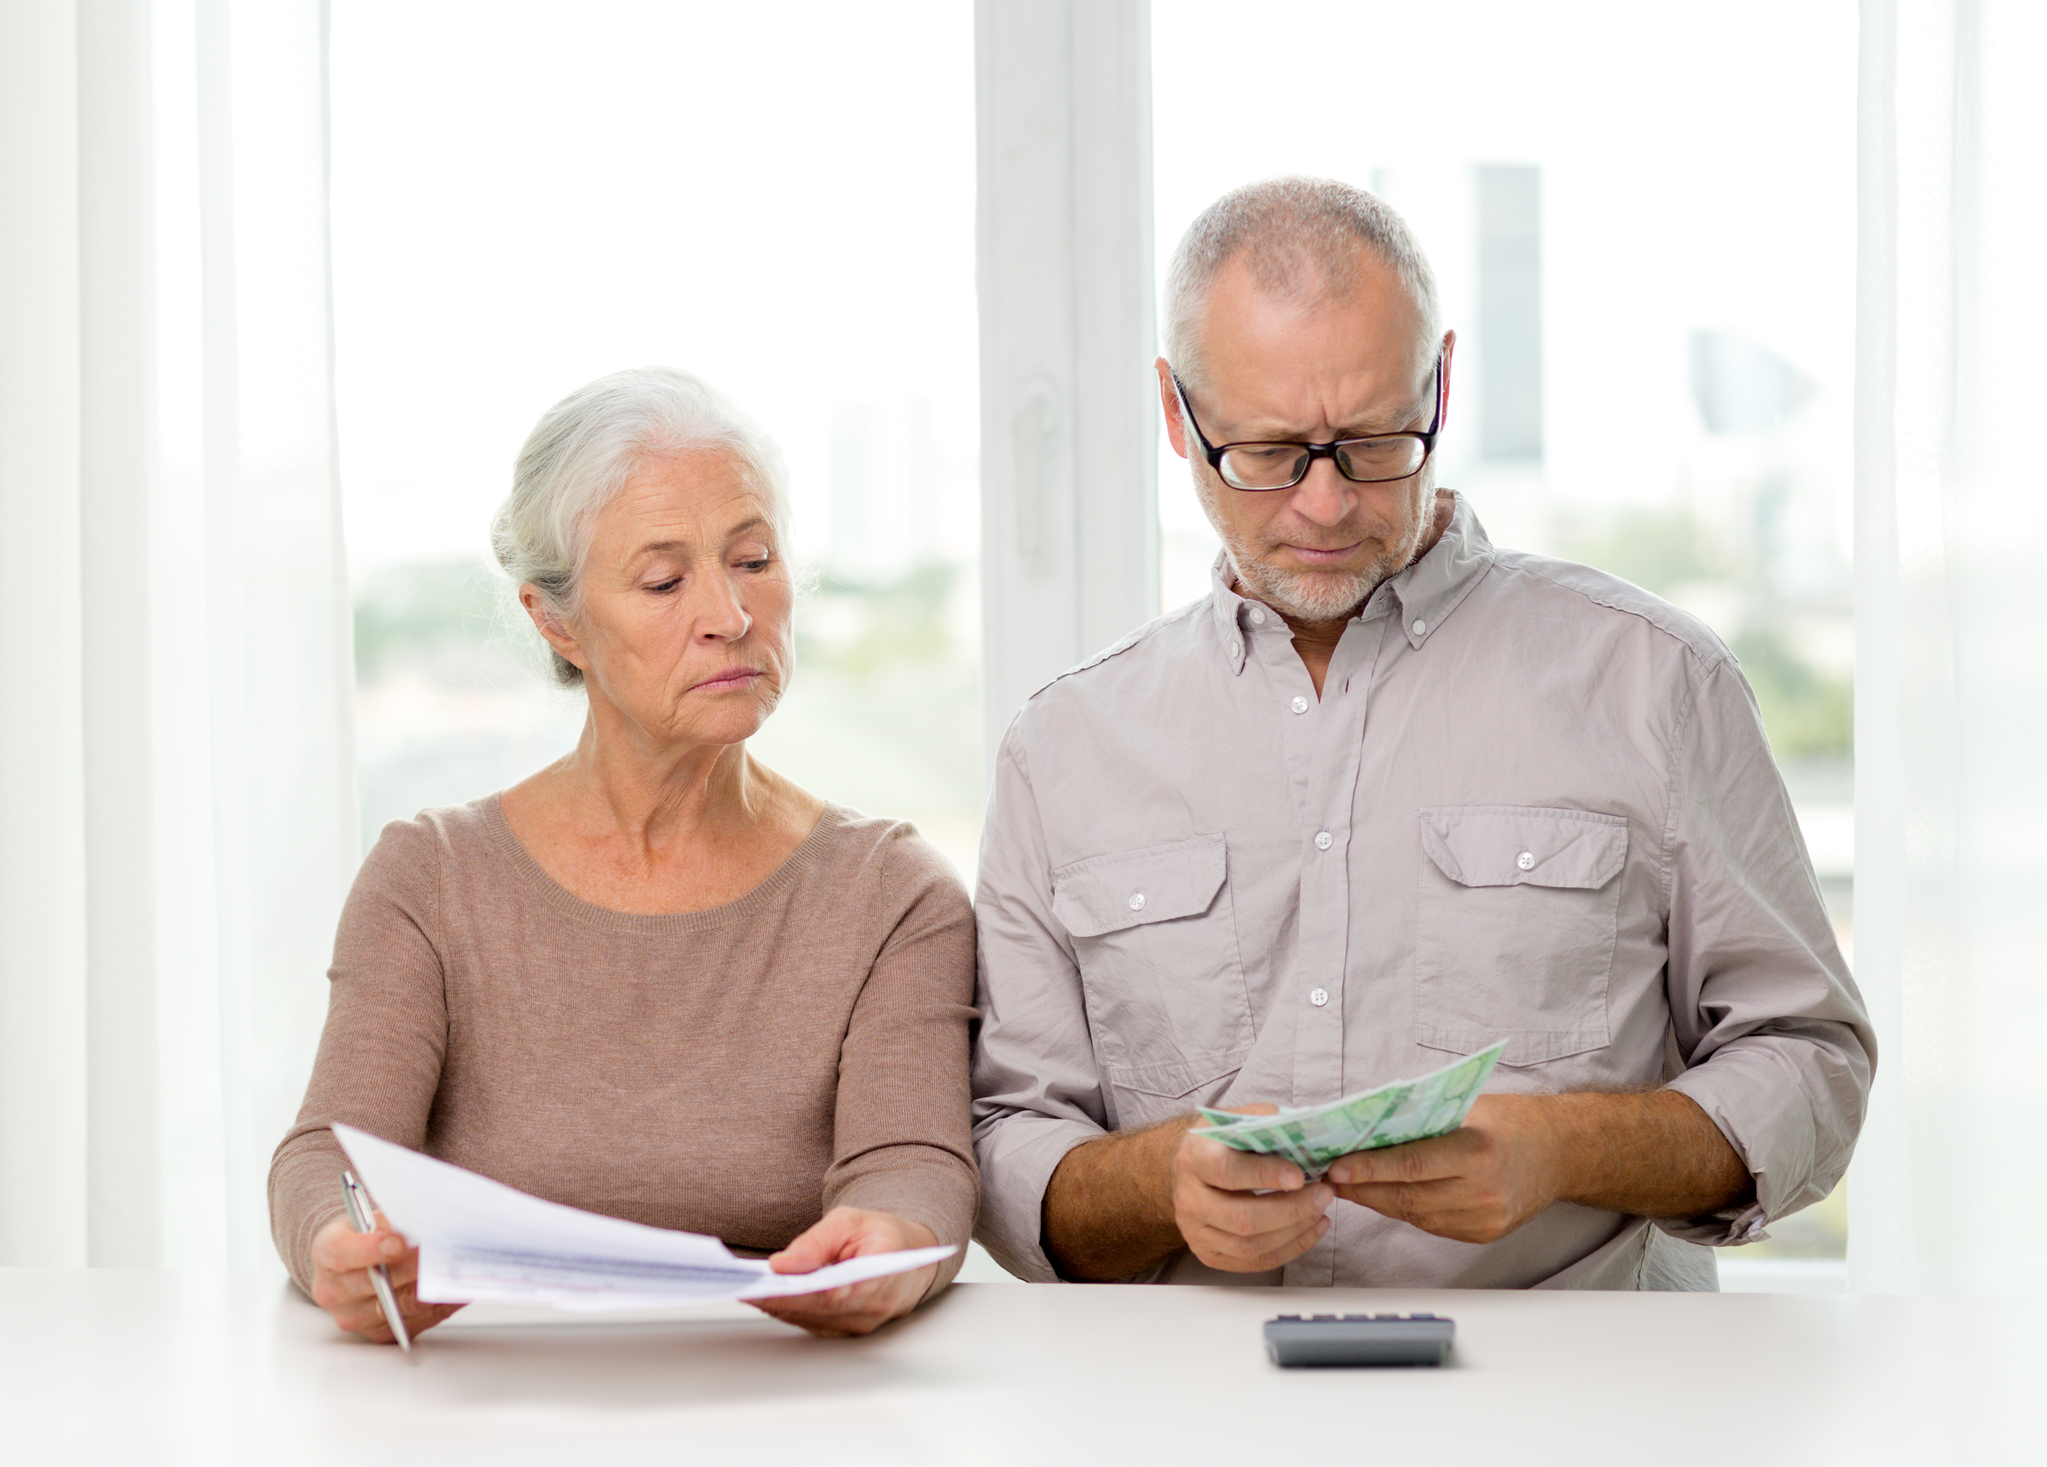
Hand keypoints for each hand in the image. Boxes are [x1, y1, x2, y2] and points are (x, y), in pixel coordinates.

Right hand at [309, 1212, 462, 1343]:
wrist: (351, 1266)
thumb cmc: (363, 1236)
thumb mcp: (369, 1216)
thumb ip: (389, 1221)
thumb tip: (422, 1224)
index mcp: (327, 1254)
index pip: (342, 1254)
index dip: (371, 1249)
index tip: (398, 1243)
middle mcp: (335, 1292)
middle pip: (377, 1284)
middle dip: (413, 1267)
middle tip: (440, 1252)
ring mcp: (357, 1317)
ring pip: (402, 1305)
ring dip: (432, 1286)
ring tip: (456, 1268)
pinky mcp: (382, 1333)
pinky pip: (417, 1320)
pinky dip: (442, 1301)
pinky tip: (458, 1285)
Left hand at [749, 1207, 941, 1336]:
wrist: (909, 1258)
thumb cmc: (883, 1236)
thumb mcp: (851, 1221)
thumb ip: (817, 1242)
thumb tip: (782, 1265)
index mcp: (881, 1277)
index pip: (835, 1293)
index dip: (798, 1293)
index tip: (766, 1288)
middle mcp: (871, 1309)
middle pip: (816, 1310)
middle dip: (777, 1300)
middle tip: (743, 1288)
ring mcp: (858, 1325)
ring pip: (810, 1319)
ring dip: (777, 1306)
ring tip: (746, 1289)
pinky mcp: (845, 1330)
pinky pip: (811, 1321)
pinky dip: (787, 1309)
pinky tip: (765, 1296)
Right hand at [1173, 1107, 1334, 1271]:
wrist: (1190, 1171)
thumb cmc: (1219, 1143)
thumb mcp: (1235, 1120)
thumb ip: (1265, 1122)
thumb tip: (1303, 1132)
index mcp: (1195, 1158)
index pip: (1228, 1171)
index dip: (1265, 1176)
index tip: (1299, 1176)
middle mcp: (1190, 1199)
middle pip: (1243, 1218)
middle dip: (1291, 1210)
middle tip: (1323, 1195)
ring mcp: (1196, 1232)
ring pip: (1250, 1246)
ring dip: (1294, 1232)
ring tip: (1320, 1211)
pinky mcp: (1209, 1254)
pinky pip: (1254, 1262)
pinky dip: (1288, 1249)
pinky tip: (1309, 1230)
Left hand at [1326, 1093, 1564, 1243]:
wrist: (1561, 1153)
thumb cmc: (1512, 1121)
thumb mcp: (1468, 1108)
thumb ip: (1423, 1121)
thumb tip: (1367, 1128)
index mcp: (1477, 1153)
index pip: (1411, 1164)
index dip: (1369, 1169)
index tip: (1336, 1167)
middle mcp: (1481, 1192)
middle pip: (1406, 1195)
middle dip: (1362, 1187)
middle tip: (1329, 1174)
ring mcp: (1482, 1219)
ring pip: (1413, 1214)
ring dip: (1376, 1200)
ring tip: (1347, 1185)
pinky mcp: (1481, 1234)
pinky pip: (1430, 1224)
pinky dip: (1403, 1210)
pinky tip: (1383, 1197)